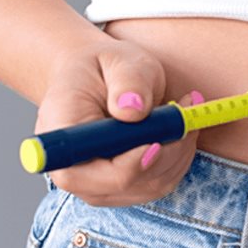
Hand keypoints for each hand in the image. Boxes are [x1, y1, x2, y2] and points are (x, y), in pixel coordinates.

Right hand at [37, 38, 205, 206]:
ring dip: (178, 152)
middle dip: (165, 153)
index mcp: (61, 134)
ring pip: (149, 186)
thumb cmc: (104, 66)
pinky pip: (160, 183)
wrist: (98, 77)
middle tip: (185, 114)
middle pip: (123, 184)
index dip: (123, 167)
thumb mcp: (119, 60)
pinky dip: (179, 157)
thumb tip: (133, 109)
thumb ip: (128, 81)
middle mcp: (73, 169)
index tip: (156, 144)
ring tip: (185, 112)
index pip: (82, 174)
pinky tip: (181, 128)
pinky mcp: (123, 187)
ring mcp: (98, 184)